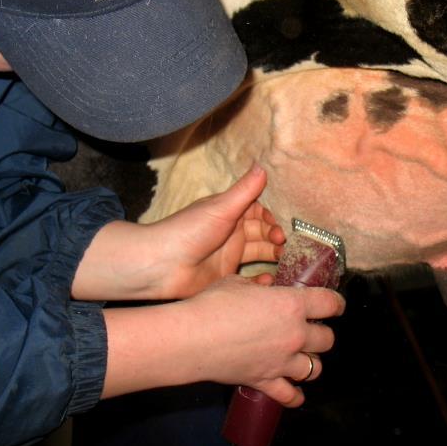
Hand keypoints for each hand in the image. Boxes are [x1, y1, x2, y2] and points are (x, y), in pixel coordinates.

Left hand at [73, 163, 284, 300]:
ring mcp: (228, 256)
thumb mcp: (221, 207)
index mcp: (229, 213)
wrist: (160, 264)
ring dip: (273, 255)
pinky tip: (269, 279)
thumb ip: (245, 190)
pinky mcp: (225, 277)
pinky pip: (249, 278)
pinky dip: (261, 279)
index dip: (271, 218)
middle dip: (275, 237)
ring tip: (285, 259)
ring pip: (259, 253)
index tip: (280, 226)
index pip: (258, 212)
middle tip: (283, 244)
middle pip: (262, 233)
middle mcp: (231, 233)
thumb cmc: (189, 230)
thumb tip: (263, 165)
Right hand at [102, 274, 345, 406]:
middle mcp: (294, 334)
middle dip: (322, 334)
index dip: (336, 303)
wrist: (192, 338)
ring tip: (302, 358)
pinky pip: (290, 395)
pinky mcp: (266, 381)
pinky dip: (295, 395)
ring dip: (311, 362)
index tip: (334, 305)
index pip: (330, 303)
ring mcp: (282, 361)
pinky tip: (295, 392)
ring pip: (315, 368)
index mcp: (291, 304)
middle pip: (327, 339)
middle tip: (312, 330)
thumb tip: (265, 286)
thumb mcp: (238, 283)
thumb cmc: (212, 304)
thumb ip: (258, 285)